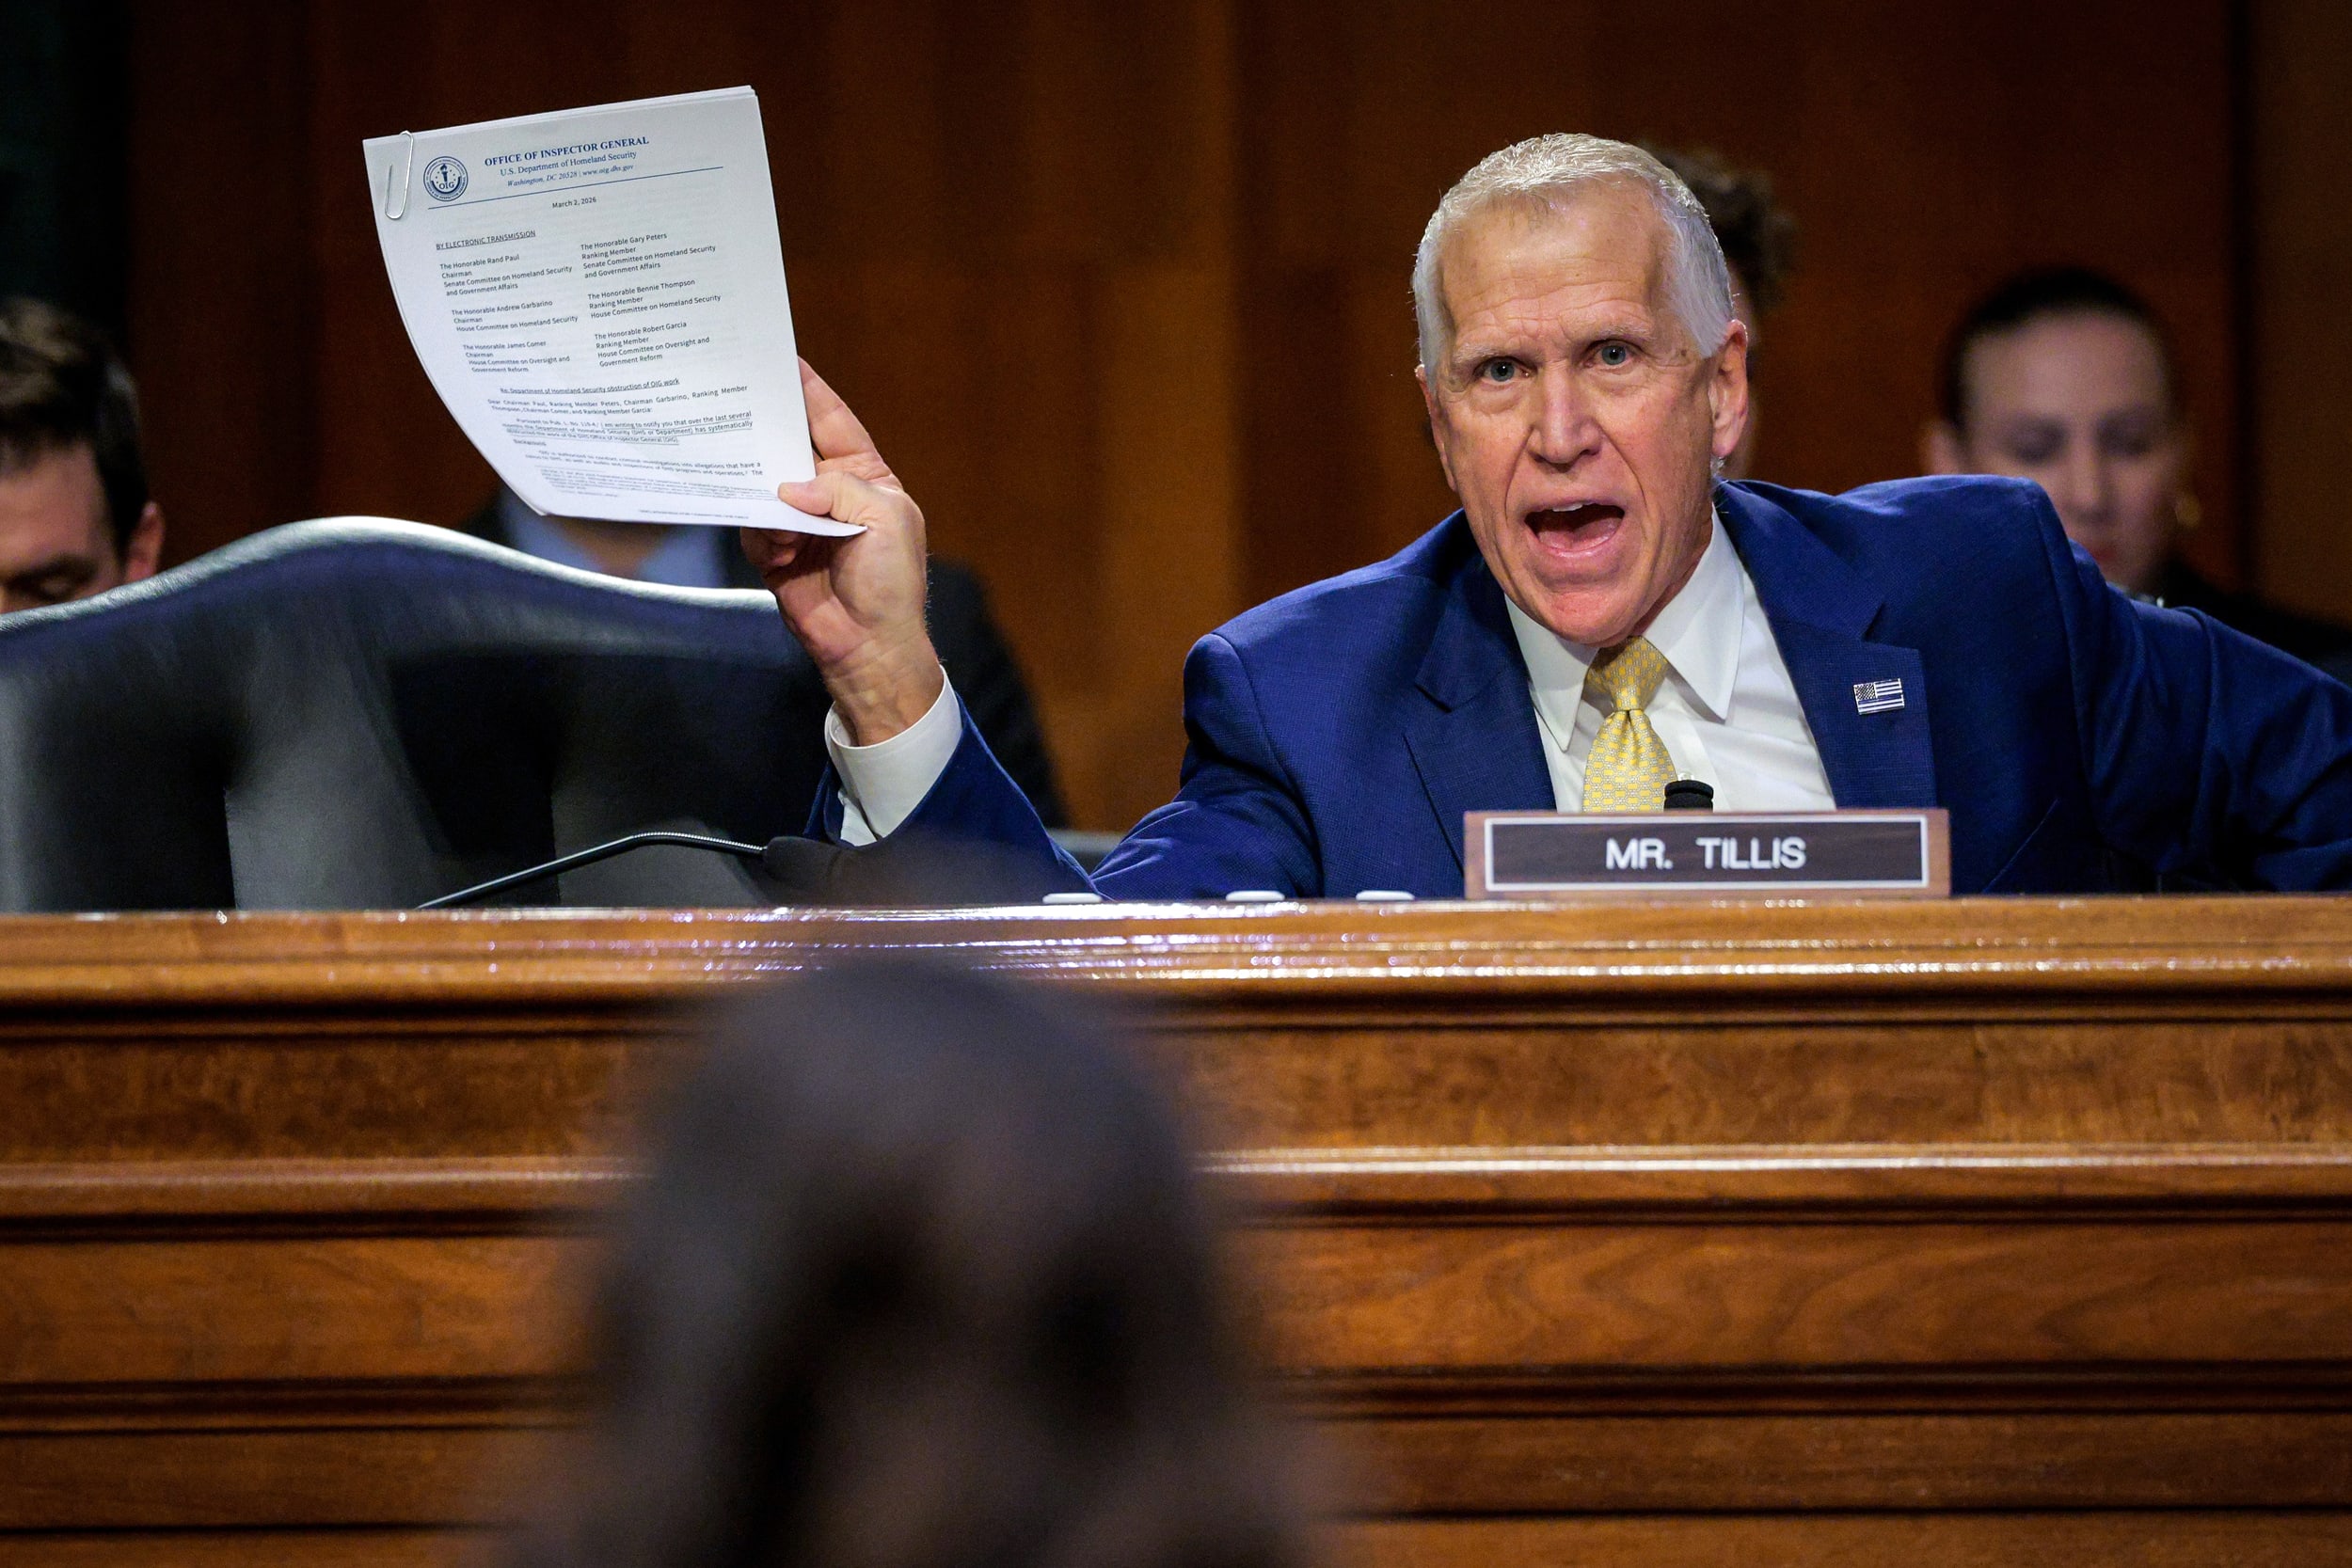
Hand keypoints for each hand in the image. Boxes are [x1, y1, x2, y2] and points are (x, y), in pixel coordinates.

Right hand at [744, 360, 943, 744]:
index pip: (832, 420)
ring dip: (767, 499)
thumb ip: (836, 489)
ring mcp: (800, 521)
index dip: (808, 389)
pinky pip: (753, 527)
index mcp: (865, 474)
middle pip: (788, 447)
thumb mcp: (882, 519)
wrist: (869, 647)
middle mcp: (829, 491)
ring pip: (764, 487)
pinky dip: (764, 537)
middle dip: (767, 432)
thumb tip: (787, 490)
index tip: (781, 357)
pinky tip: (782, 553)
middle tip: (737, 406)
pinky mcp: (775, 551)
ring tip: (777, 513)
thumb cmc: (891, 581)